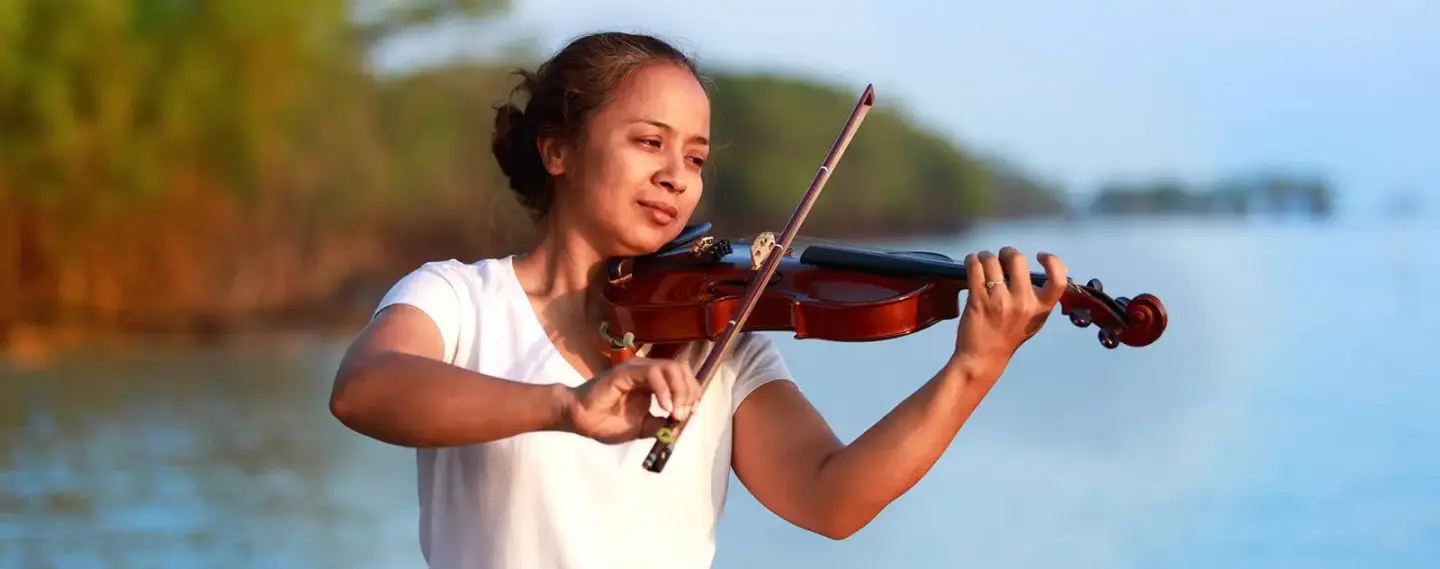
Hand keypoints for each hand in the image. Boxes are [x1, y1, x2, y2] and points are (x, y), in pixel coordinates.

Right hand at [561, 358, 699, 443]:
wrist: (582, 421)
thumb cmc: (608, 422)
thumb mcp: (642, 427)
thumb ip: (660, 424)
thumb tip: (678, 425)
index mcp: (652, 381)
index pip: (682, 377)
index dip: (692, 393)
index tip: (691, 413)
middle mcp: (647, 370)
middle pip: (681, 369)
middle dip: (689, 392)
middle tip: (683, 415)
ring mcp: (637, 368)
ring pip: (671, 367)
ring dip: (680, 390)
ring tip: (675, 412)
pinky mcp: (626, 372)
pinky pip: (652, 373)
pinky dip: (664, 390)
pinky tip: (664, 408)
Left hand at [952, 247, 1067, 378]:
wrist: (982, 358)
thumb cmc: (1008, 338)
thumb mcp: (1034, 321)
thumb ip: (1039, 299)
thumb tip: (1041, 271)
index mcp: (1040, 308)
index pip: (1058, 279)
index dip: (1052, 261)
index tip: (1039, 256)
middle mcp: (1022, 303)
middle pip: (1018, 259)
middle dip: (1007, 252)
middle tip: (1001, 257)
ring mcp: (1000, 301)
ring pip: (991, 260)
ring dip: (985, 256)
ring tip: (982, 261)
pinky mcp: (978, 300)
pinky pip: (975, 268)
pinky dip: (972, 260)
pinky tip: (972, 262)